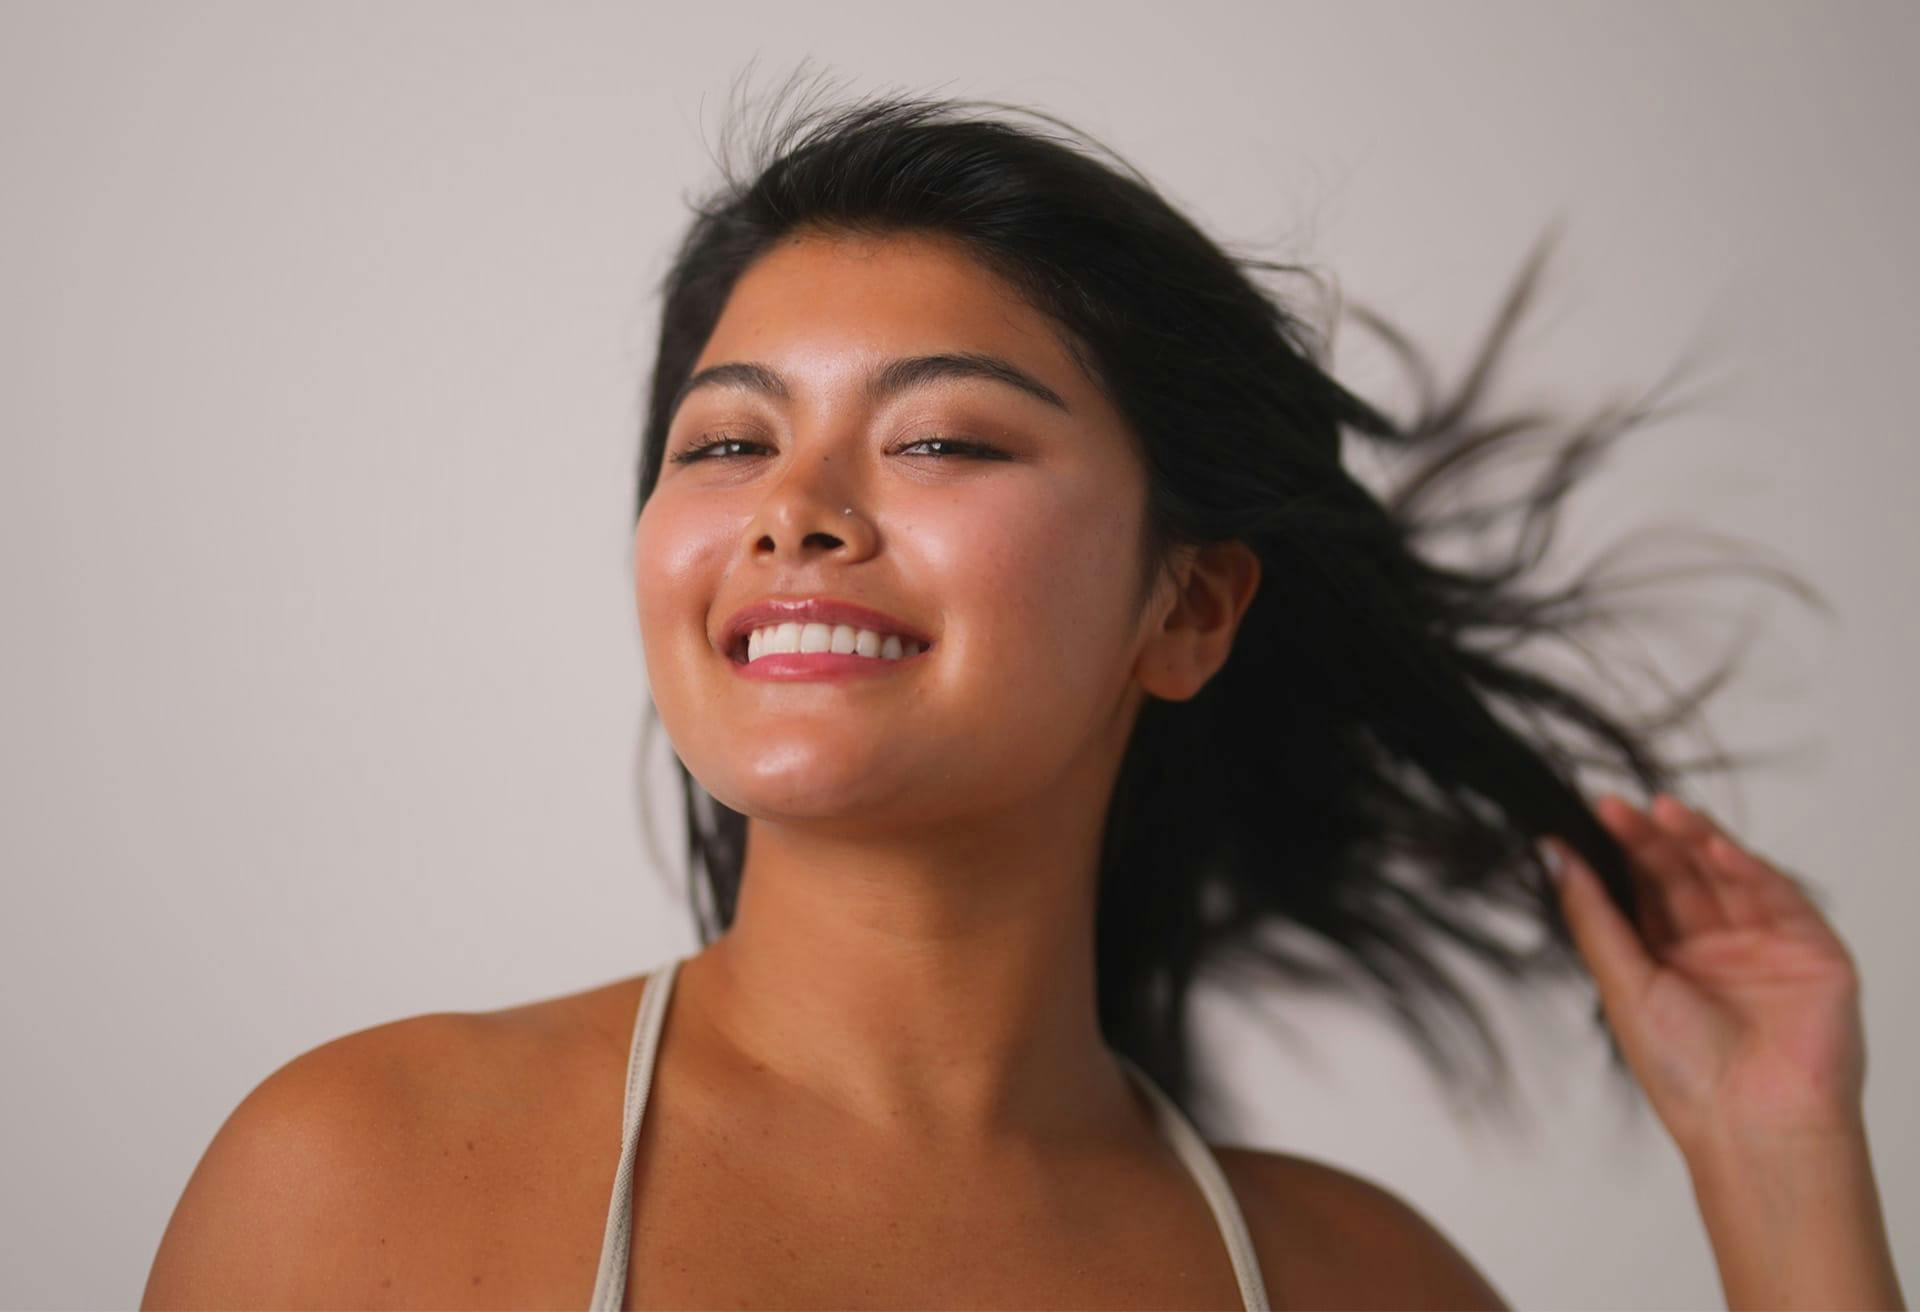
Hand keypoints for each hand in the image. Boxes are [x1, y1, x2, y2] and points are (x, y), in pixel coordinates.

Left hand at [1541, 793, 1866, 1156]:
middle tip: (1615, 807)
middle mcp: (1716, 947)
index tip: (1590, 815)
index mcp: (1668, 959)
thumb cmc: (1686, 1075)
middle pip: (1681, 875)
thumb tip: (1553, 854)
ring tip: (1660, 810)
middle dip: (1650, 839)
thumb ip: (1593, 916)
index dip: (1619, 851)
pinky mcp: (1811, 949)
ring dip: (1695, 840)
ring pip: (1727, 875)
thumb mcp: (1623, 984)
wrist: (1754, 1127)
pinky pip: (1778, 895)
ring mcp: (1764, 944)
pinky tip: (1712, 846)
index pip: (1643, 889)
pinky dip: (1748, 867)